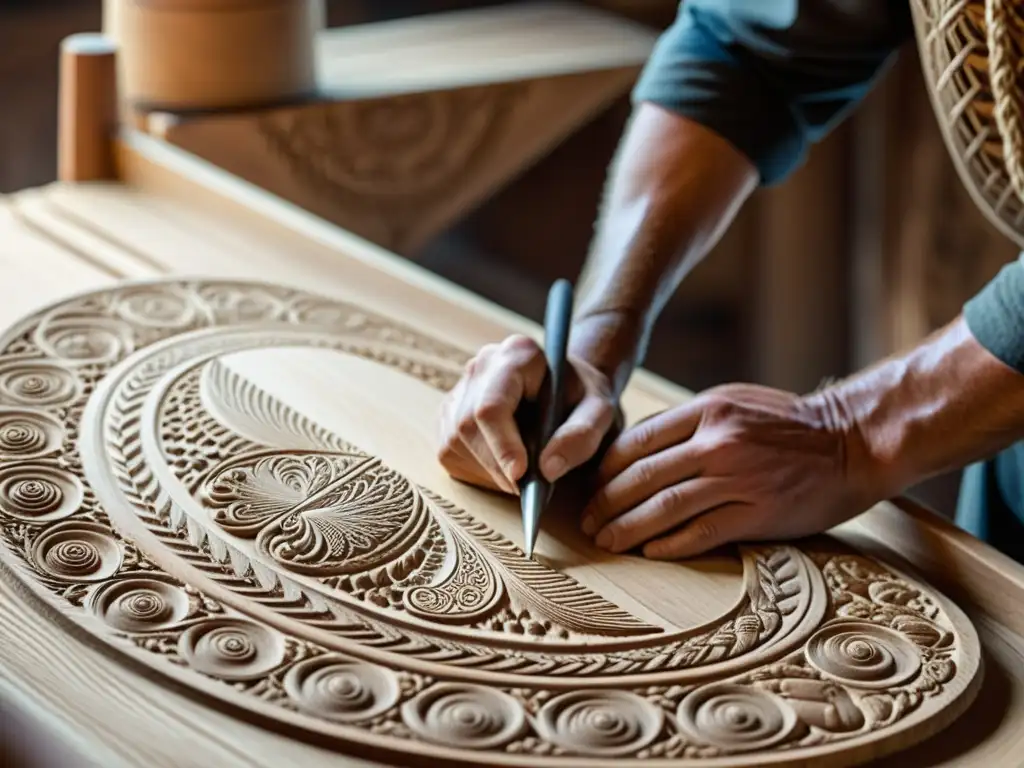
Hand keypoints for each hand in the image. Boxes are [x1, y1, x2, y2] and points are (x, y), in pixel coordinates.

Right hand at [437, 334, 617, 493]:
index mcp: (516, 355)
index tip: (521, 476)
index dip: (502, 444)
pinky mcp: (448, 414)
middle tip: (526, 488)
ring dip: (487, 471)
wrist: (567, 389)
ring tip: (520, 475)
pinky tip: (503, 467)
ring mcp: (459, 389)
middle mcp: (482, 366)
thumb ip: (582, 435)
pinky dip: (477, 470)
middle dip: (496, 465)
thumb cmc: (583, 398)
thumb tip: (548, 469)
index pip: (492, 405)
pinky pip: (449, 451)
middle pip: (468, 426)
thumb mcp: (601, 412)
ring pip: (455, 441)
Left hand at [581, 383, 878, 558]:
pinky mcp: (759, 513)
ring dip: (628, 528)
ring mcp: (738, 478)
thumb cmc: (788, 424)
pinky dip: (670, 544)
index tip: (591, 487)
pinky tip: (649, 551)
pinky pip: (701, 532)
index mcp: (708, 410)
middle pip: (642, 476)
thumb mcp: (734, 402)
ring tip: (607, 541)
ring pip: (665, 507)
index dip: (606, 469)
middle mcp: (718, 442)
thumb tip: (636, 450)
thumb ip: (687, 423)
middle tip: (588, 522)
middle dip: (607, 503)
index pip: (638, 441)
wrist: (852, 442)